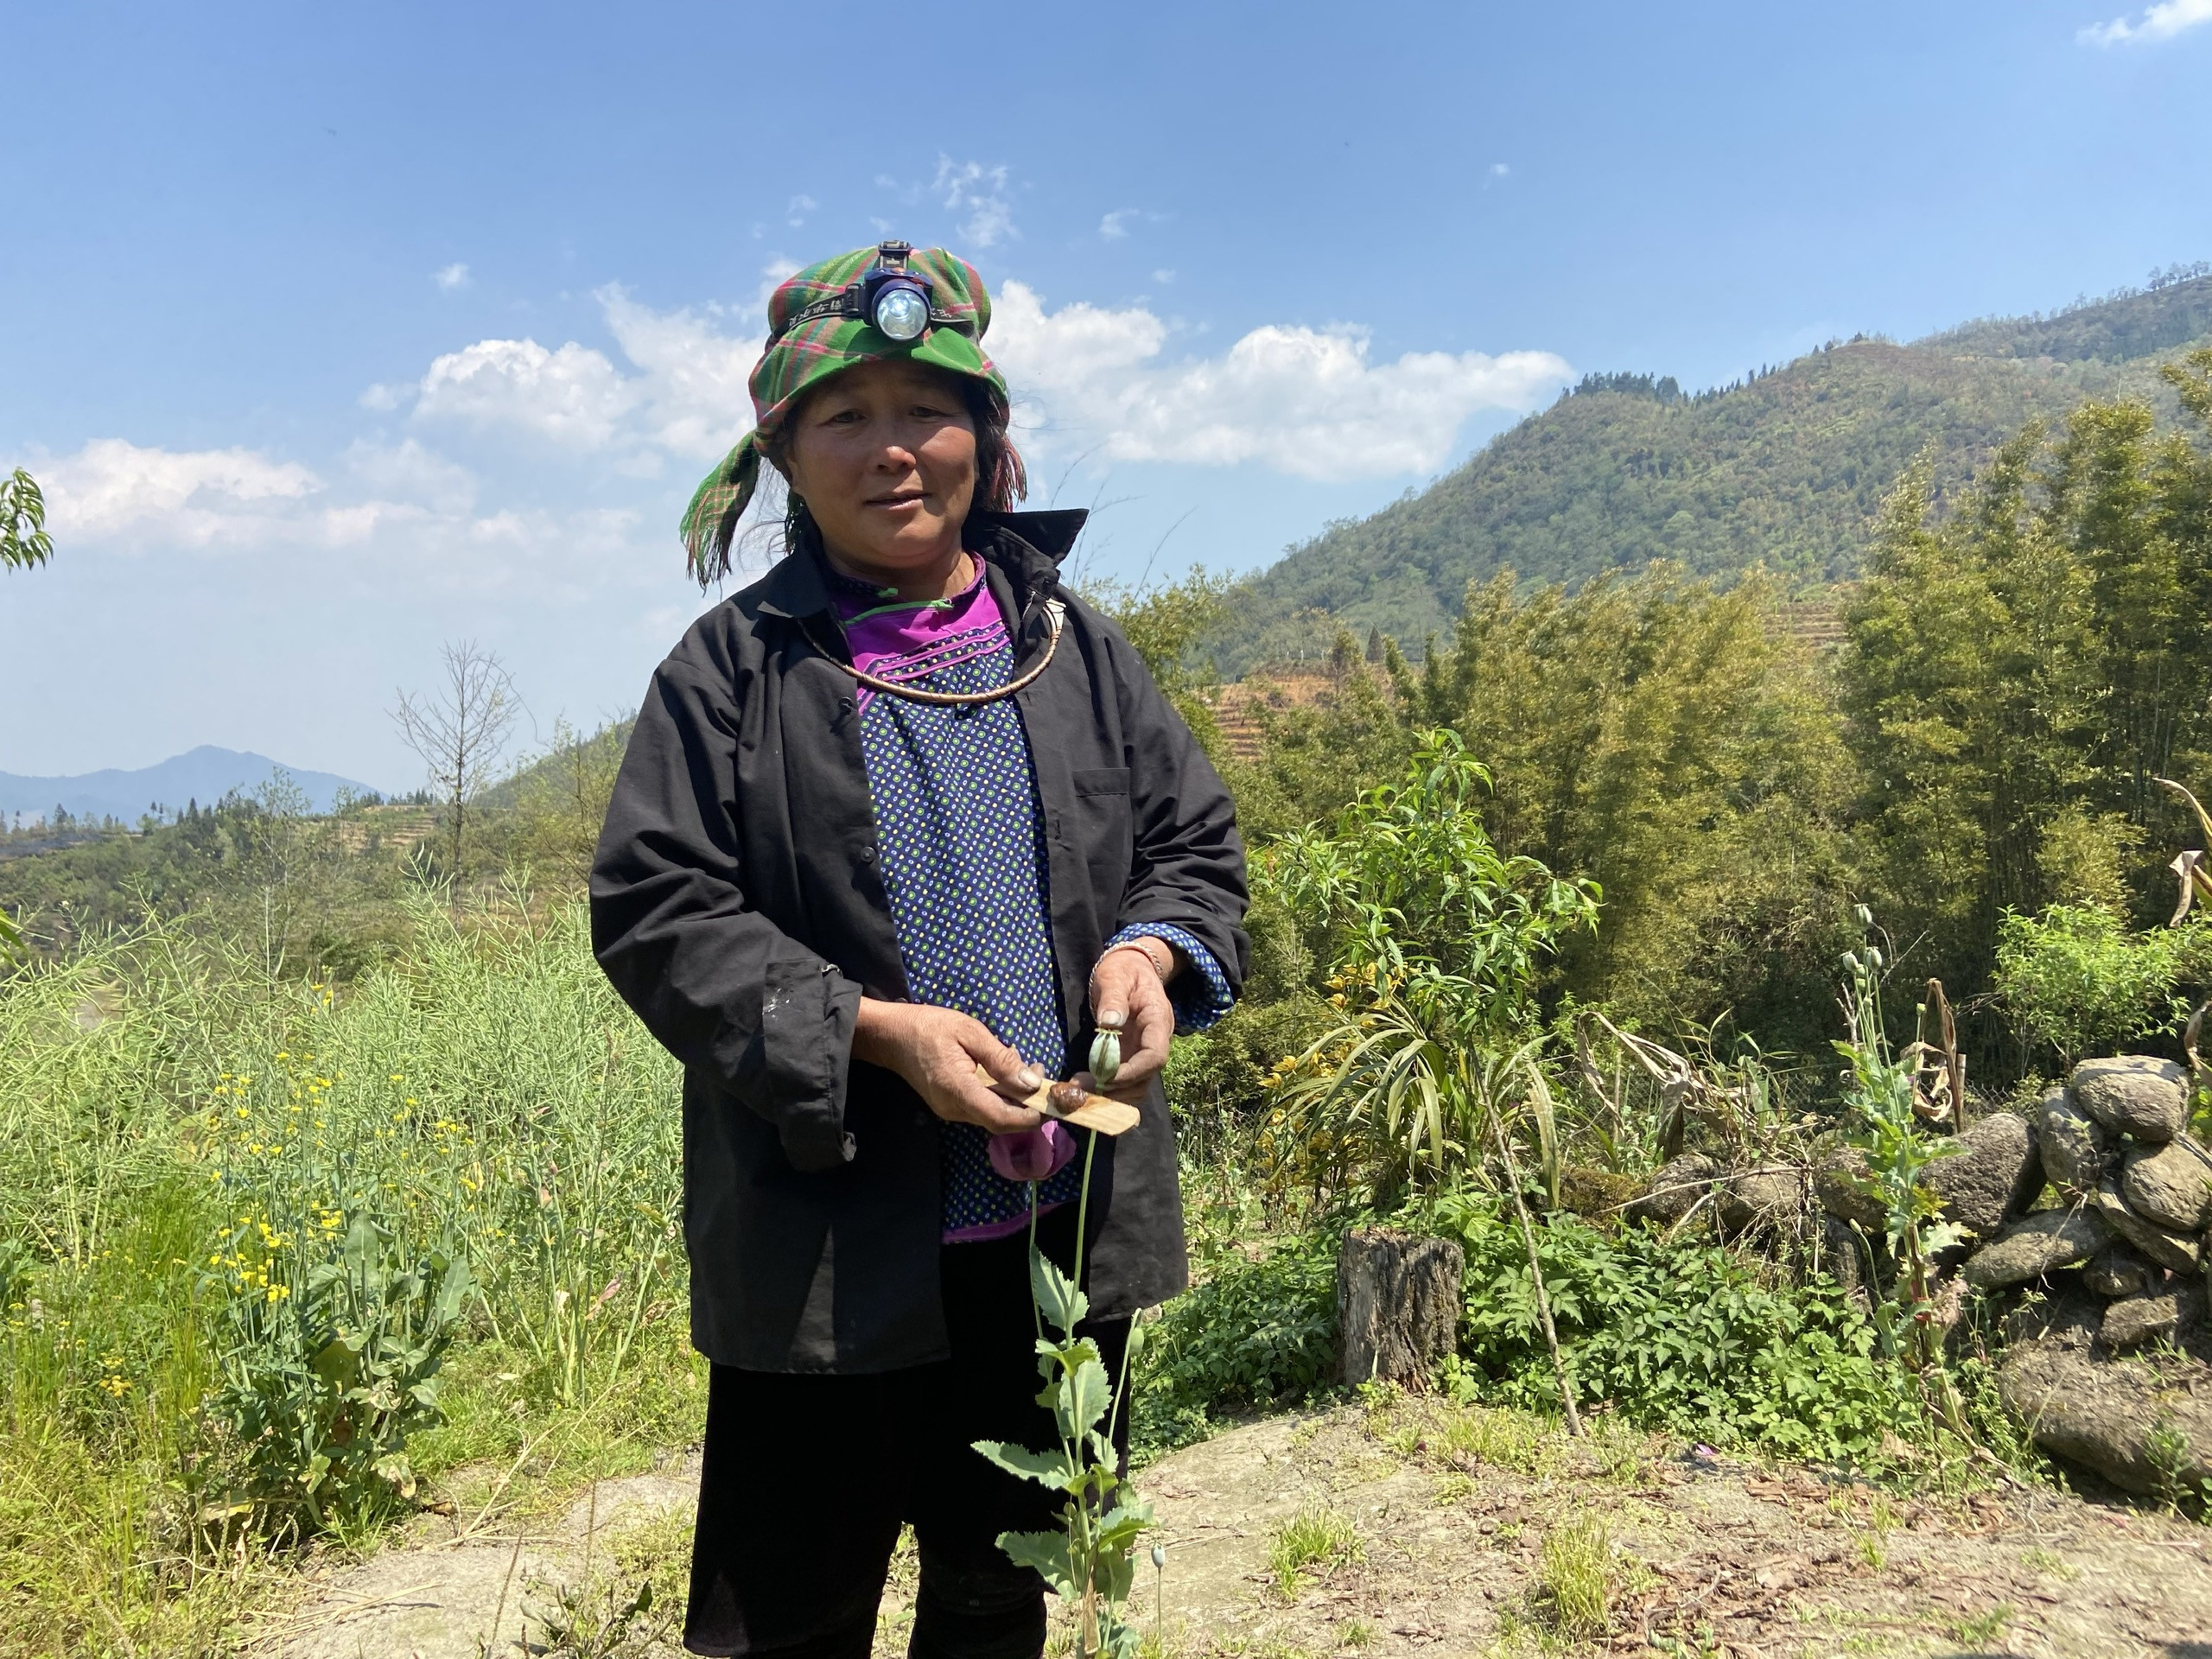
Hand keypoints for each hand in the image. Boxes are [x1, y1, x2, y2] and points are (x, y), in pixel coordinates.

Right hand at [852, 999, 1044, 1132]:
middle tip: (1043, 1074)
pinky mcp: (950, 1106)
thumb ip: (1001, 1059)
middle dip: (1029, 1105)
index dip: (1031, 1115)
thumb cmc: (929, 1027)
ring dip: (1016, 1098)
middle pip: (1001, 1121)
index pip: (1002, 1118)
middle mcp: (955, 1109)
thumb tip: (1032, 1082)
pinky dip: (1001, 1094)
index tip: (1052, 1098)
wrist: (891, 1035)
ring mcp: (951, 1110)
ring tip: (1028, 1066)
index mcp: (958, 1091)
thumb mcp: (970, 1032)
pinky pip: (983, 1107)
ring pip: (994, 1115)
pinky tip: (1006, 1071)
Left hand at [1086, 945, 1175, 1103]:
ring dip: (1111, 1094)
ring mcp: (1144, 1051)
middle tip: (1082, 1089)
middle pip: (1146, 1078)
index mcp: (1158, 1021)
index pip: (1155, 1056)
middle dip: (1117, 1089)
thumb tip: (1109, 1023)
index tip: (1103, 1077)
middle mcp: (1156, 1041)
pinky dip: (1109, 1089)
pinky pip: (1126, 1081)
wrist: (1131, 968)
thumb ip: (1114, 999)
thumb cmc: (1123, 970)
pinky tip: (1085, 1087)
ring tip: (1080, 1091)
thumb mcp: (1115, 977)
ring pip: (1137, 1085)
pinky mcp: (1131, 1056)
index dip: (1132, 1072)